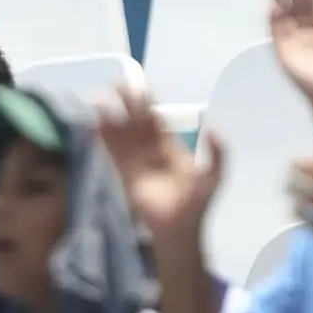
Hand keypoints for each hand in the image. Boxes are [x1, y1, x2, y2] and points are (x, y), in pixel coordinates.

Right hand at [96, 87, 223, 239]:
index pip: (155, 118)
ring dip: (110, 116)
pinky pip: (112, 151)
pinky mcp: (124, 173)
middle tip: (115, 83)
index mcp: (170, 145)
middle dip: (126, 103)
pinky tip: (94, 123)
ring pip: (121, 133)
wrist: (179, 230)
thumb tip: (212, 129)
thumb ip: (218, 154)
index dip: (147, 102)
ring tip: (98, 98)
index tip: (139, 85)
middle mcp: (150, 148)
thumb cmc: (196, 203)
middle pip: (135, 120)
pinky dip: (103, 137)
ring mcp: (136, 160)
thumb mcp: (213, 176)